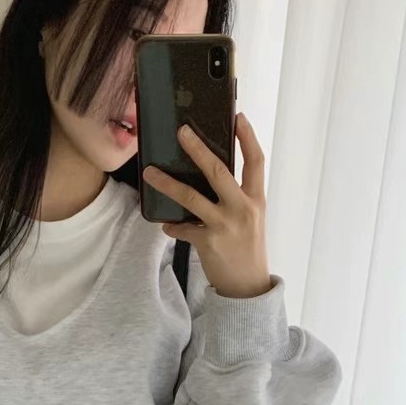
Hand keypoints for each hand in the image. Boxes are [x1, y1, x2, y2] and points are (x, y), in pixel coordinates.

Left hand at [143, 113, 271, 299]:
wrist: (248, 286)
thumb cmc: (248, 248)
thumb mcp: (251, 218)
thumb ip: (237, 197)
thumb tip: (211, 176)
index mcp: (256, 199)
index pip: (256, 161)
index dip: (248, 138)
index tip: (238, 117)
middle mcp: (242, 208)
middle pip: (218, 170)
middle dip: (197, 148)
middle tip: (181, 131)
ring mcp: (224, 225)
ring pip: (191, 197)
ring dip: (167, 183)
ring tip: (149, 172)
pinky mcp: (208, 242)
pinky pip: (182, 228)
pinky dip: (172, 226)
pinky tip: (166, 225)